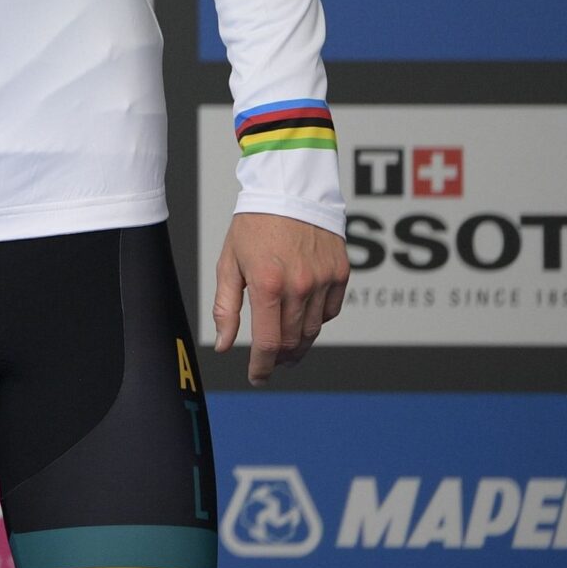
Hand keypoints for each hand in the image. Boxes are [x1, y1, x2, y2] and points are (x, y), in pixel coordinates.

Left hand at [212, 213, 349, 385]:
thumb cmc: (253, 225)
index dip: (262, 367)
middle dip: (280, 358)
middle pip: (293, 341)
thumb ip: (226, 308)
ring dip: (299, 345)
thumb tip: (224, 345)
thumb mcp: (229, 263)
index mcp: (268, 285)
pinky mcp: (341, 273)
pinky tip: (303, 317)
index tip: (257, 377)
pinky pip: (331, 311)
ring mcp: (324, 280)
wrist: (289, 190)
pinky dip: (317, 320)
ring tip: (286, 348)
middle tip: (270, 363)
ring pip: (314, 330)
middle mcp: (300, 286)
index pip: (269, 343)